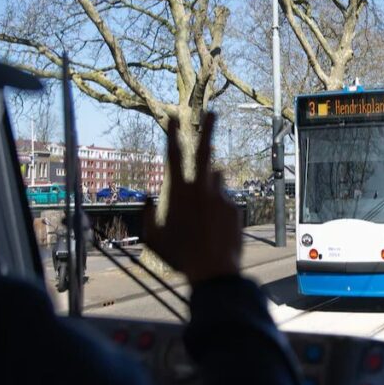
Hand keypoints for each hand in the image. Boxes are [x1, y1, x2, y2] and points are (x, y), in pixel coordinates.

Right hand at [141, 112, 240, 284]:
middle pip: (204, 150)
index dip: (172, 135)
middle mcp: (201, 189)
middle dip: (208, 128)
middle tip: (212, 112)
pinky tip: (215, 229)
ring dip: (210, 186)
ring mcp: (219, 196)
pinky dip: (219, 208)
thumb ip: (149, 215)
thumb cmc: (180, 257)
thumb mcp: (155, 238)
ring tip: (204, 213)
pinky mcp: (233, 206)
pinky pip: (224, 200)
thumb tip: (149, 198)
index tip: (174, 118)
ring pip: (215, 180)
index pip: (173, 156)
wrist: (213, 272)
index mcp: (179, 193)